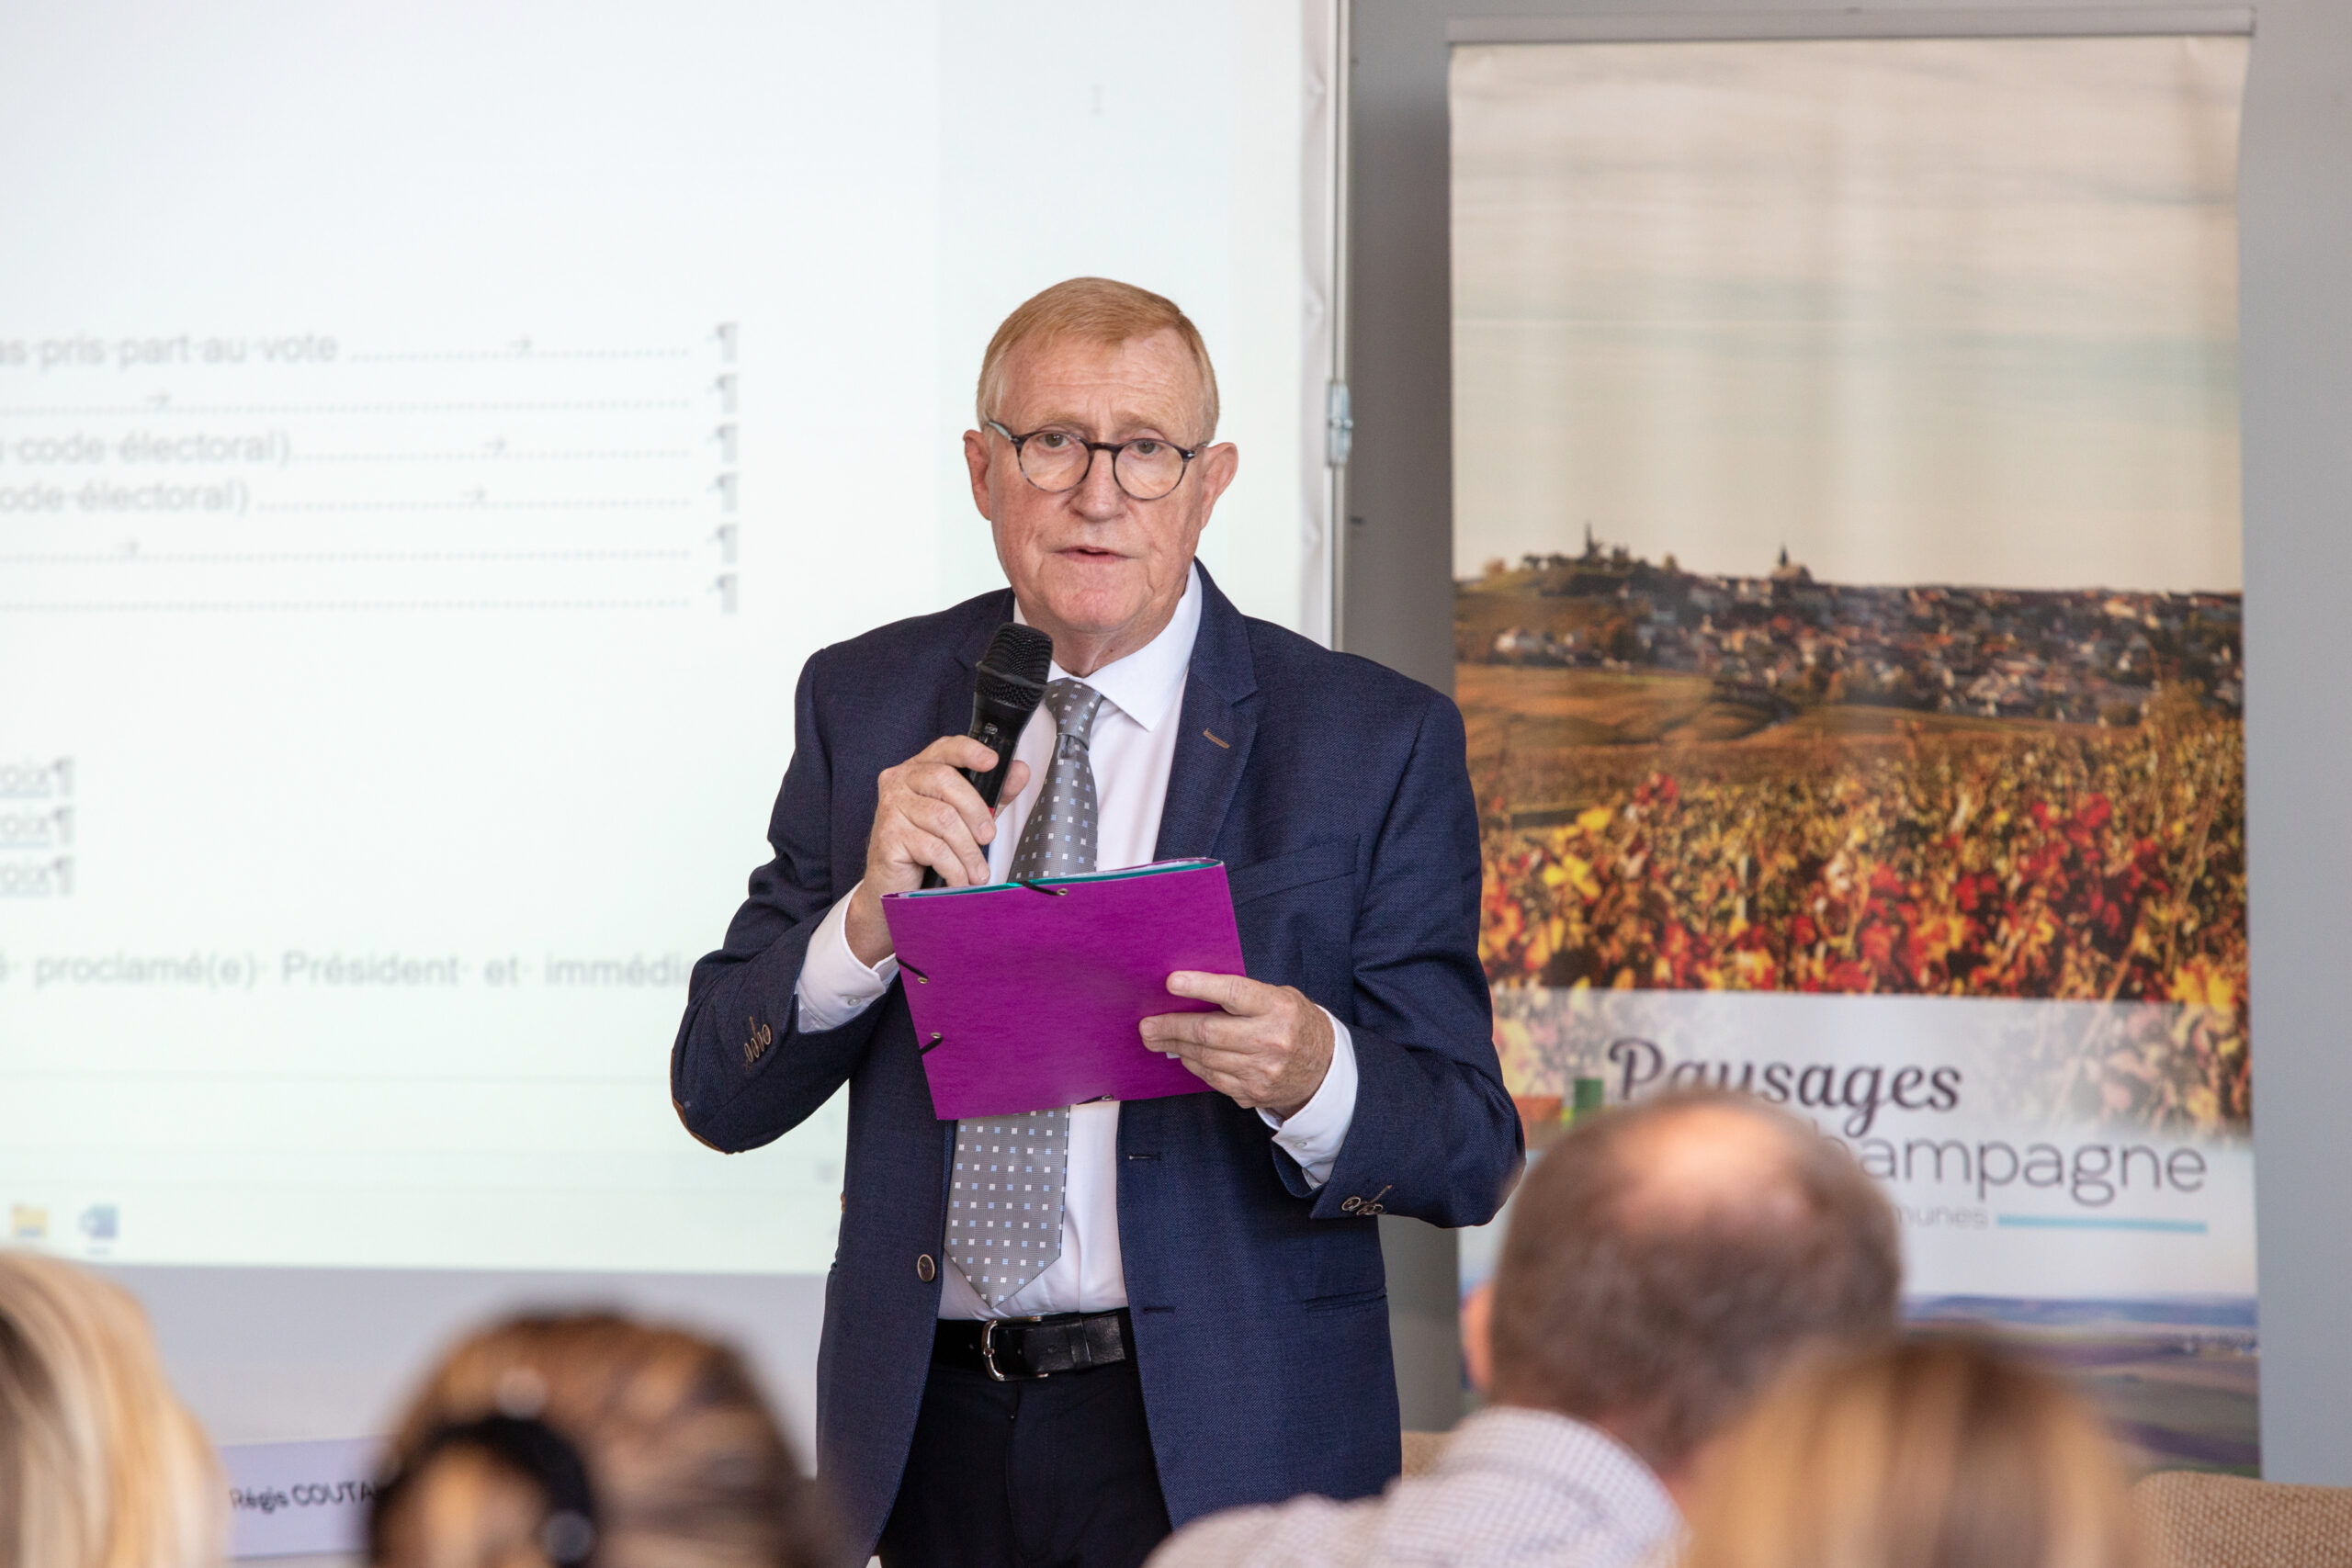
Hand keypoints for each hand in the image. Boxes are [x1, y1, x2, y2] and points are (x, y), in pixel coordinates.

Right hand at [843, 736, 1029, 966]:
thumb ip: (992, 794)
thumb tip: (1020, 771)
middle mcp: (899, 781)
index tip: (993, 762)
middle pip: (945, 781)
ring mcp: (890, 807)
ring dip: (968, 850)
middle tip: (989, 837)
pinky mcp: (888, 836)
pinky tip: (959, 879)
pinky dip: (954, 867)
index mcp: (919, 769)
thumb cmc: (927, 847)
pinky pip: (933, 847)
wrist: (893, 886)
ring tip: (978, 872)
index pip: (944, 748)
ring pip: (943, 818)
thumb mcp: (966, 817)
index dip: (969, 751)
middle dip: (976, 811)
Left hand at [1140, 972, 1334, 1118]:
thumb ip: (1243, 994)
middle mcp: (1271, 1040)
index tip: (1172, 982)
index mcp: (1277, 1008)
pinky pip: (1212, 1078)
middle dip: (1172, 1027)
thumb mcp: (1279, 997)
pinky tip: (1183, 1054)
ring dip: (1176, 1047)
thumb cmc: (1295, 1023)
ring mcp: (1261, 1070)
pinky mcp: (1252, 1092)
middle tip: (1148, 1024)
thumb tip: (1192, 992)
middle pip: (1209, 1033)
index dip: (1200, 987)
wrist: (1324, 1068)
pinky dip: (1193, 1064)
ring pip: (1206, 1058)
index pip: (1233, 994)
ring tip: (1156, 1037)